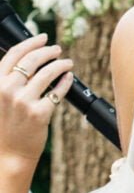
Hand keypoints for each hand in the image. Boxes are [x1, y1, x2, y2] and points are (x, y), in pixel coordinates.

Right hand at [0, 34, 72, 172]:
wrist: (9, 154)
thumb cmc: (4, 126)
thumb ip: (6, 80)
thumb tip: (24, 56)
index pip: (14, 54)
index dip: (31, 42)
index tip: (43, 37)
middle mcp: (7, 90)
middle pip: (33, 59)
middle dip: (48, 50)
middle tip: (57, 49)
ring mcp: (23, 102)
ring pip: (48, 73)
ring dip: (61, 64)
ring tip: (67, 63)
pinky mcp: (39, 114)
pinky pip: (58, 91)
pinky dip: (66, 81)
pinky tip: (69, 78)